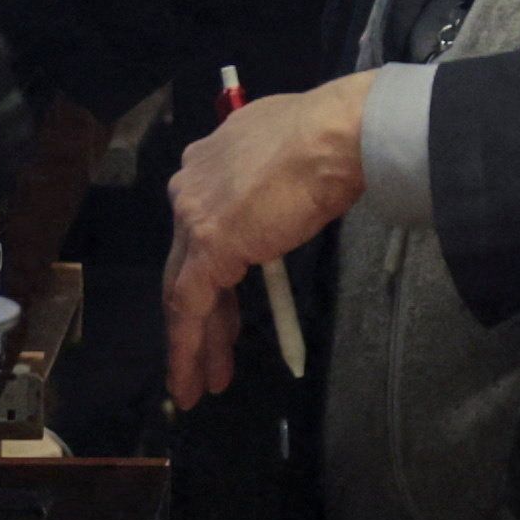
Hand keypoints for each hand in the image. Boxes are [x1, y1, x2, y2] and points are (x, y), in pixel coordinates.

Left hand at [162, 75, 368, 404]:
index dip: (212, 270)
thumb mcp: (289, 156)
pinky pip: (189, 307)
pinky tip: (192, 379)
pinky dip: (187, 347)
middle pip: (187, 263)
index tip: (224, 300)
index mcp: (209, 160)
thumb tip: (284, 195)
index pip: (202, 227)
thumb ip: (270, 179)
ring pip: (183, 291)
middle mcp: (189, 185)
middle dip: (203, 316)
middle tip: (212, 356)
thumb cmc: (329, 142)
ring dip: (195, 342)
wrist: (335, 136)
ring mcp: (194, 215)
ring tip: (203, 382)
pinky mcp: (207, 247)